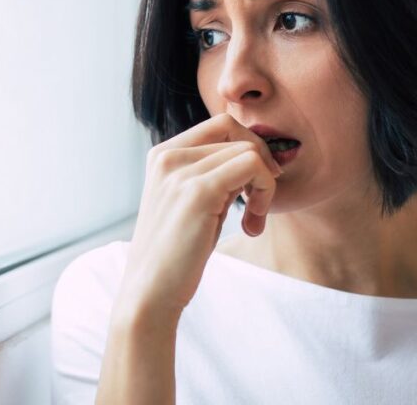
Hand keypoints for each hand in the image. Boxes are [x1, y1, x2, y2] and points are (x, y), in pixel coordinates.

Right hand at [117, 113, 281, 319]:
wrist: (151, 292)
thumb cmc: (177, 253)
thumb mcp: (192, 201)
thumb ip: (214, 173)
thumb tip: (258, 152)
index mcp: (162, 154)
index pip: (220, 125)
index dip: (249, 146)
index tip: (254, 184)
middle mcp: (167, 155)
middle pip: (236, 131)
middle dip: (260, 162)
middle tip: (259, 202)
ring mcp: (181, 171)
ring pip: (249, 150)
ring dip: (265, 185)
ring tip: (253, 219)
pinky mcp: (199, 190)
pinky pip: (253, 166)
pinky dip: (265, 192)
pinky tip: (252, 224)